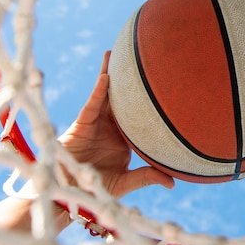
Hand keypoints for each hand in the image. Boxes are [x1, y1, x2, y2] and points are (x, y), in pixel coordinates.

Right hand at [59, 51, 173, 196]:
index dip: (145, 98)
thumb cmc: (97, 187)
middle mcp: (111, 124)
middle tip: (136, 55)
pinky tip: (105, 77)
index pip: (136, 112)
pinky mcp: (82, 123)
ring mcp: (96, 121)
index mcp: (123, 135)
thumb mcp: (126, 181)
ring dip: (108, 73)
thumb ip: (147, 177)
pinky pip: (91, 104)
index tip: (159, 81)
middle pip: (120, 96)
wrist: (71, 192)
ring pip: (104, 93)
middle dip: (125, 77)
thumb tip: (173, 184)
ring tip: (113, 53)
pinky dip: (98, 91)